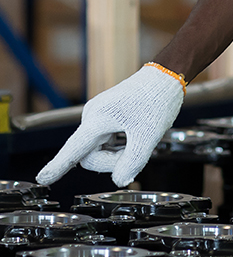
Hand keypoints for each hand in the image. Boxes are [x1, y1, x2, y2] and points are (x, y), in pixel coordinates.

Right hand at [36, 64, 184, 186]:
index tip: (42, 178)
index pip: (73, 149)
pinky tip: (134, 134)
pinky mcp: (106, 116)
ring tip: (139, 136)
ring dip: (118, 152)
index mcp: (98, 119)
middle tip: (139, 150)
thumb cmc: (157, 100)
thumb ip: (133, 162)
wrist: (166, 76)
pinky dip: (120, 144)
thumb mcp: (149, 135)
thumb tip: (120, 181)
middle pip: (91, 155)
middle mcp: (92, 116)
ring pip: (99, 149)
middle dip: (113, 160)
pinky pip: (106, 140)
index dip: (57, 167)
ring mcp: (98, 115)